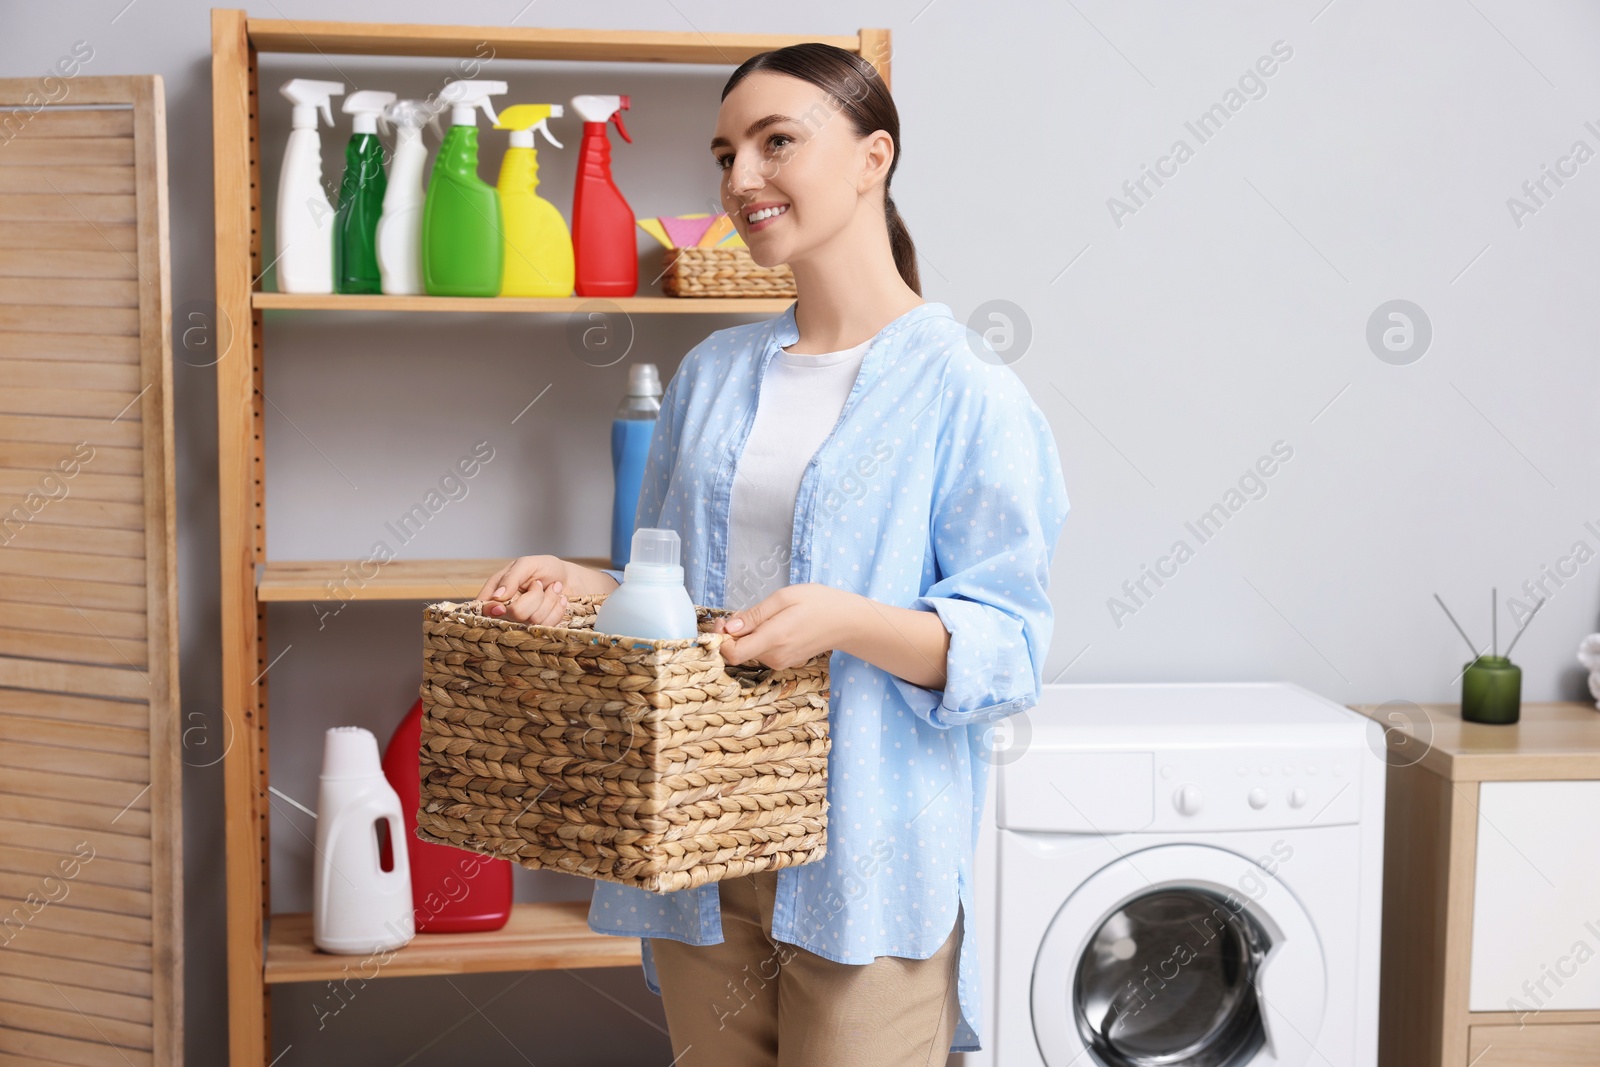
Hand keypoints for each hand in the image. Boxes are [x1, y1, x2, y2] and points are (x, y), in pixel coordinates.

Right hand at [476, 555, 571, 624]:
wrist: (568, 577)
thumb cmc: (544, 567)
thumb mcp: (526, 564)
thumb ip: (510, 578)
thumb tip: (496, 597)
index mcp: (495, 592)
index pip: (485, 609)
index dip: (493, 610)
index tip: (503, 605)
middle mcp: (507, 610)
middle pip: (516, 614)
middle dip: (534, 597)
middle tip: (539, 584)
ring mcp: (524, 621)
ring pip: (535, 620)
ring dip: (549, 600)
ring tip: (552, 588)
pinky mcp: (540, 627)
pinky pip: (549, 624)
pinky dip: (558, 608)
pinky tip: (558, 599)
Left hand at [711, 583, 859, 669]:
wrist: (847, 622)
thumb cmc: (818, 603)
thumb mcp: (784, 598)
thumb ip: (755, 615)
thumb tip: (730, 627)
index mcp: (773, 639)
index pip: (732, 654)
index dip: (721, 639)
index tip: (723, 621)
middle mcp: (775, 656)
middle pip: (739, 651)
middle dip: (735, 633)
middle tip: (744, 612)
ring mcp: (781, 662)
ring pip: (750, 651)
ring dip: (749, 635)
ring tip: (767, 616)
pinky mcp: (785, 662)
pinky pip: (763, 652)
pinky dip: (760, 639)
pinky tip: (774, 625)